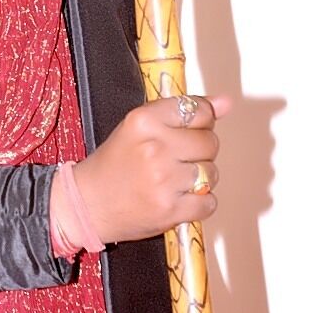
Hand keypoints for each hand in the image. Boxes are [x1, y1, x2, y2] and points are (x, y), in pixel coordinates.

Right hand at [63, 95, 230, 243]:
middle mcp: (154, 148)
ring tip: (174, 179)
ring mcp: (163, 181)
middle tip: (177, 158)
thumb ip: (182, 112)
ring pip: (211, 173)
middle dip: (200, 151)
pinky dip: (199, 203)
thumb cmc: (112, 165)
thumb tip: (225, 102)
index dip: (202, 121)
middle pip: (210, 142)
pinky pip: (209, 201)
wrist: (86, 204)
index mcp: (143, 121)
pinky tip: (177, 198)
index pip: (198, 110)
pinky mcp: (170, 210)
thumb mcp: (138, 127)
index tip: (194, 128)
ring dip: (199, 178)